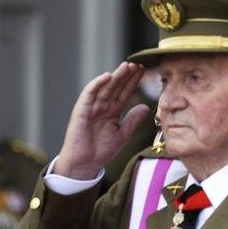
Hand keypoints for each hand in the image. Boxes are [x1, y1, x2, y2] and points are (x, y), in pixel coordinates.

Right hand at [54, 62, 149, 178]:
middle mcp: (102, 107)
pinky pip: (89, 94)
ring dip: (115, 76)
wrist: (85, 164)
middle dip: (126, 75)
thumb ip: (133, 120)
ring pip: (105, 87)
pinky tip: (108, 76)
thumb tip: (146, 107)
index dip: (133, 82)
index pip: (125, 93)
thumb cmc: (101, 151)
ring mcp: (91, 107)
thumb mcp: (123, 134)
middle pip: (116, 87)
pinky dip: (97, 84)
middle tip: (138, 64)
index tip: (144, 71)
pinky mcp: (81, 111)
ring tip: (127, 66)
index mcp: (112, 111)